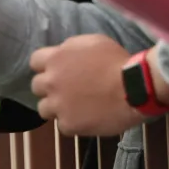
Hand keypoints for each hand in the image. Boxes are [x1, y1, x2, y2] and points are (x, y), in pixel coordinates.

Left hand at [30, 34, 147, 136]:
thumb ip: (71, 49)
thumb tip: (63, 55)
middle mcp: (51, 81)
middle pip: (37, 86)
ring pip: (44, 109)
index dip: (46, 67)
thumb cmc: (117, 61)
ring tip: (75, 108)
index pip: (35, 62)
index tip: (57, 71)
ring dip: (57, 107)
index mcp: (55, 58)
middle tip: (67, 91)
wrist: (134, 88)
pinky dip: (73, 123)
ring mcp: (58, 104)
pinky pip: (63, 125)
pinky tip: (87, 119)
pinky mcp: (69, 124)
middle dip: (50, 88)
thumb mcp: (92, 42)